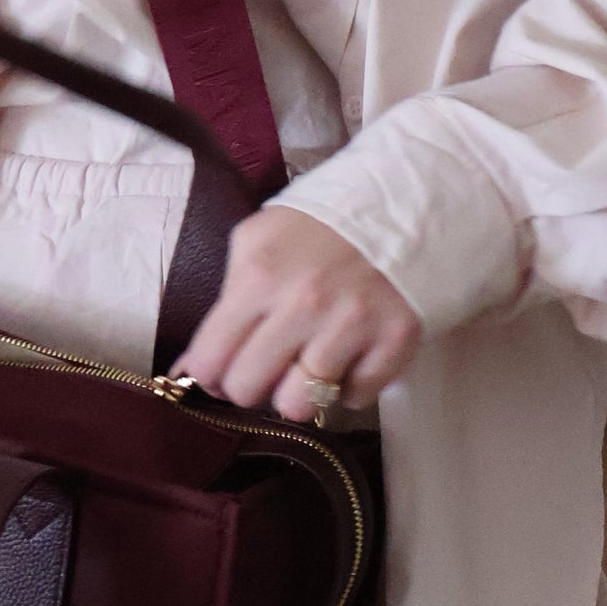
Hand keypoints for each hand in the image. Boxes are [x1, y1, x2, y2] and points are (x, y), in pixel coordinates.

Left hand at [170, 206, 420, 421]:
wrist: (410, 199)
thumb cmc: (324, 224)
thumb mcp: (259, 239)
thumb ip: (228, 297)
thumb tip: (196, 366)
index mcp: (260, 275)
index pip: (209, 360)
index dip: (210, 374)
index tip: (221, 372)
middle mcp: (303, 304)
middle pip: (247, 390)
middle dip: (251, 384)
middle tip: (269, 365)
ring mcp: (352, 325)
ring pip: (299, 406)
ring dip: (301, 391)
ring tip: (312, 362)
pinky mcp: (396, 341)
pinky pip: (354, 398)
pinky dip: (350, 384)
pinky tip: (352, 354)